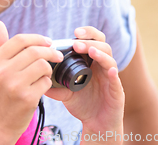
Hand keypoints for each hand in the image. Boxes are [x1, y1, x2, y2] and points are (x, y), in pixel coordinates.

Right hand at [0, 20, 63, 139]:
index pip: (20, 40)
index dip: (37, 38)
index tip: (48, 42)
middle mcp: (2, 72)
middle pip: (34, 51)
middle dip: (50, 51)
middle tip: (57, 56)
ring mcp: (14, 85)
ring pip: (43, 65)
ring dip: (49, 69)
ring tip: (46, 74)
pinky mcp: (27, 98)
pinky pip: (46, 82)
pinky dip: (48, 83)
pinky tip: (41, 88)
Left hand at [44, 27, 124, 141]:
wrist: (96, 125)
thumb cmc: (83, 105)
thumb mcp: (66, 93)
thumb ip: (55, 86)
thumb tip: (39, 78)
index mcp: (91, 63)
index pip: (93, 41)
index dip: (86, 34)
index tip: (74, 33)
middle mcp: (102, 67)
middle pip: (103, 45)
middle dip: (90, 41)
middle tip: (77, 42)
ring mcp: (110, 78)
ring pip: (110, 59)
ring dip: (100, 53)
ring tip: (90, 51)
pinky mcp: (117, 91)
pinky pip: (117, 80)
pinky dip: (113, 73)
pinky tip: (110, 70)